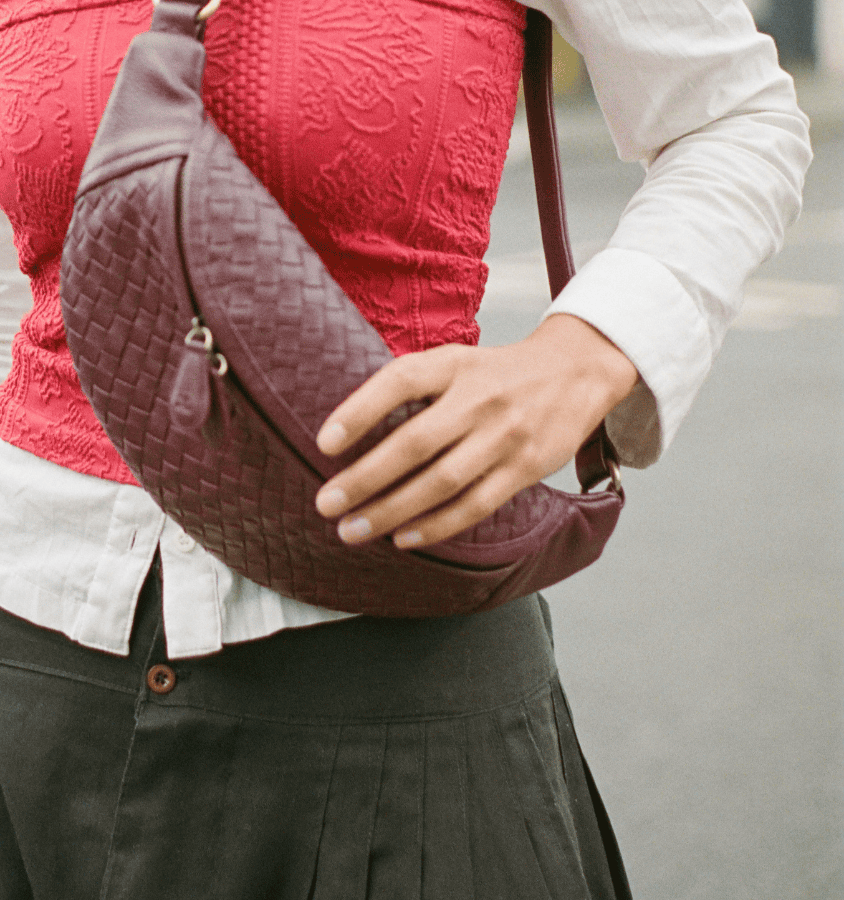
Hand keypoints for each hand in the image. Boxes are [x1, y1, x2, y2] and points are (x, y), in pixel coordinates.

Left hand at [314, 315, 638, 548]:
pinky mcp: (525, 469)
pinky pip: (475, 505)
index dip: (359, 410)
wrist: (575, 372)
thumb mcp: (455, 361)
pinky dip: (436, 525)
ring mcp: (504, 436)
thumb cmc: (495, 373)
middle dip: (365, 478)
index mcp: (453, 364)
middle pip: (414, 443)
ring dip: (392, 511)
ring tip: (353, 530)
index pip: (400, 381)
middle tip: (326, 503)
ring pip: (441, 483)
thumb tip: (349, 428)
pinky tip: (403, 538)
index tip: (323, 443)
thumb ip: (412, 386)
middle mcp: (478, 398)